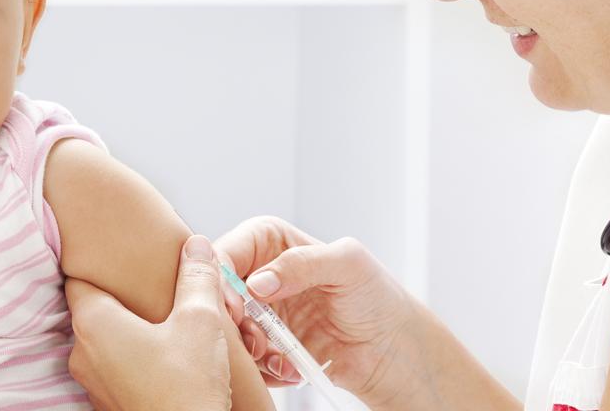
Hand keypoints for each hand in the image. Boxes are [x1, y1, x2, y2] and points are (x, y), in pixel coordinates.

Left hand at [66, 235, 230, 410]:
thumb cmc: (187, 387)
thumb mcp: (200, 321)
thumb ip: (196, 278)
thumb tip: (197, 246)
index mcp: (93, 323)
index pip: (81, 278)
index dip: (102, 264)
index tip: (122, 258)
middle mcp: (81, 352)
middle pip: (92, 309)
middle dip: (122, 298)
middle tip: (153, 288)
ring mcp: (91, 383)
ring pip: (103, 342)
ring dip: (128, 331)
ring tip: (164, 324)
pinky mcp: (107, 404)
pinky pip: (113, 369)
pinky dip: (132, 359)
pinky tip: (162, 358)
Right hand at [214, 217, 416, 405]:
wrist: (392, 349)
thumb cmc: (376, 295)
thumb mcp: (347, 264)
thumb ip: (301, 264)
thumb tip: (258, 283)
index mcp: (270, 241)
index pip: (227, 250)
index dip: (221, 277)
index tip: (235, 305)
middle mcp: (258, 274)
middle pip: (217, 293)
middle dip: (232, 319)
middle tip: (255, 338)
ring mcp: (260, 312)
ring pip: (227, 329)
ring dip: (249, 348)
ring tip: (280, 357)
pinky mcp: (265, 345)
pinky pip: (245, 359)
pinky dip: (263, 368)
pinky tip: (291, 368)